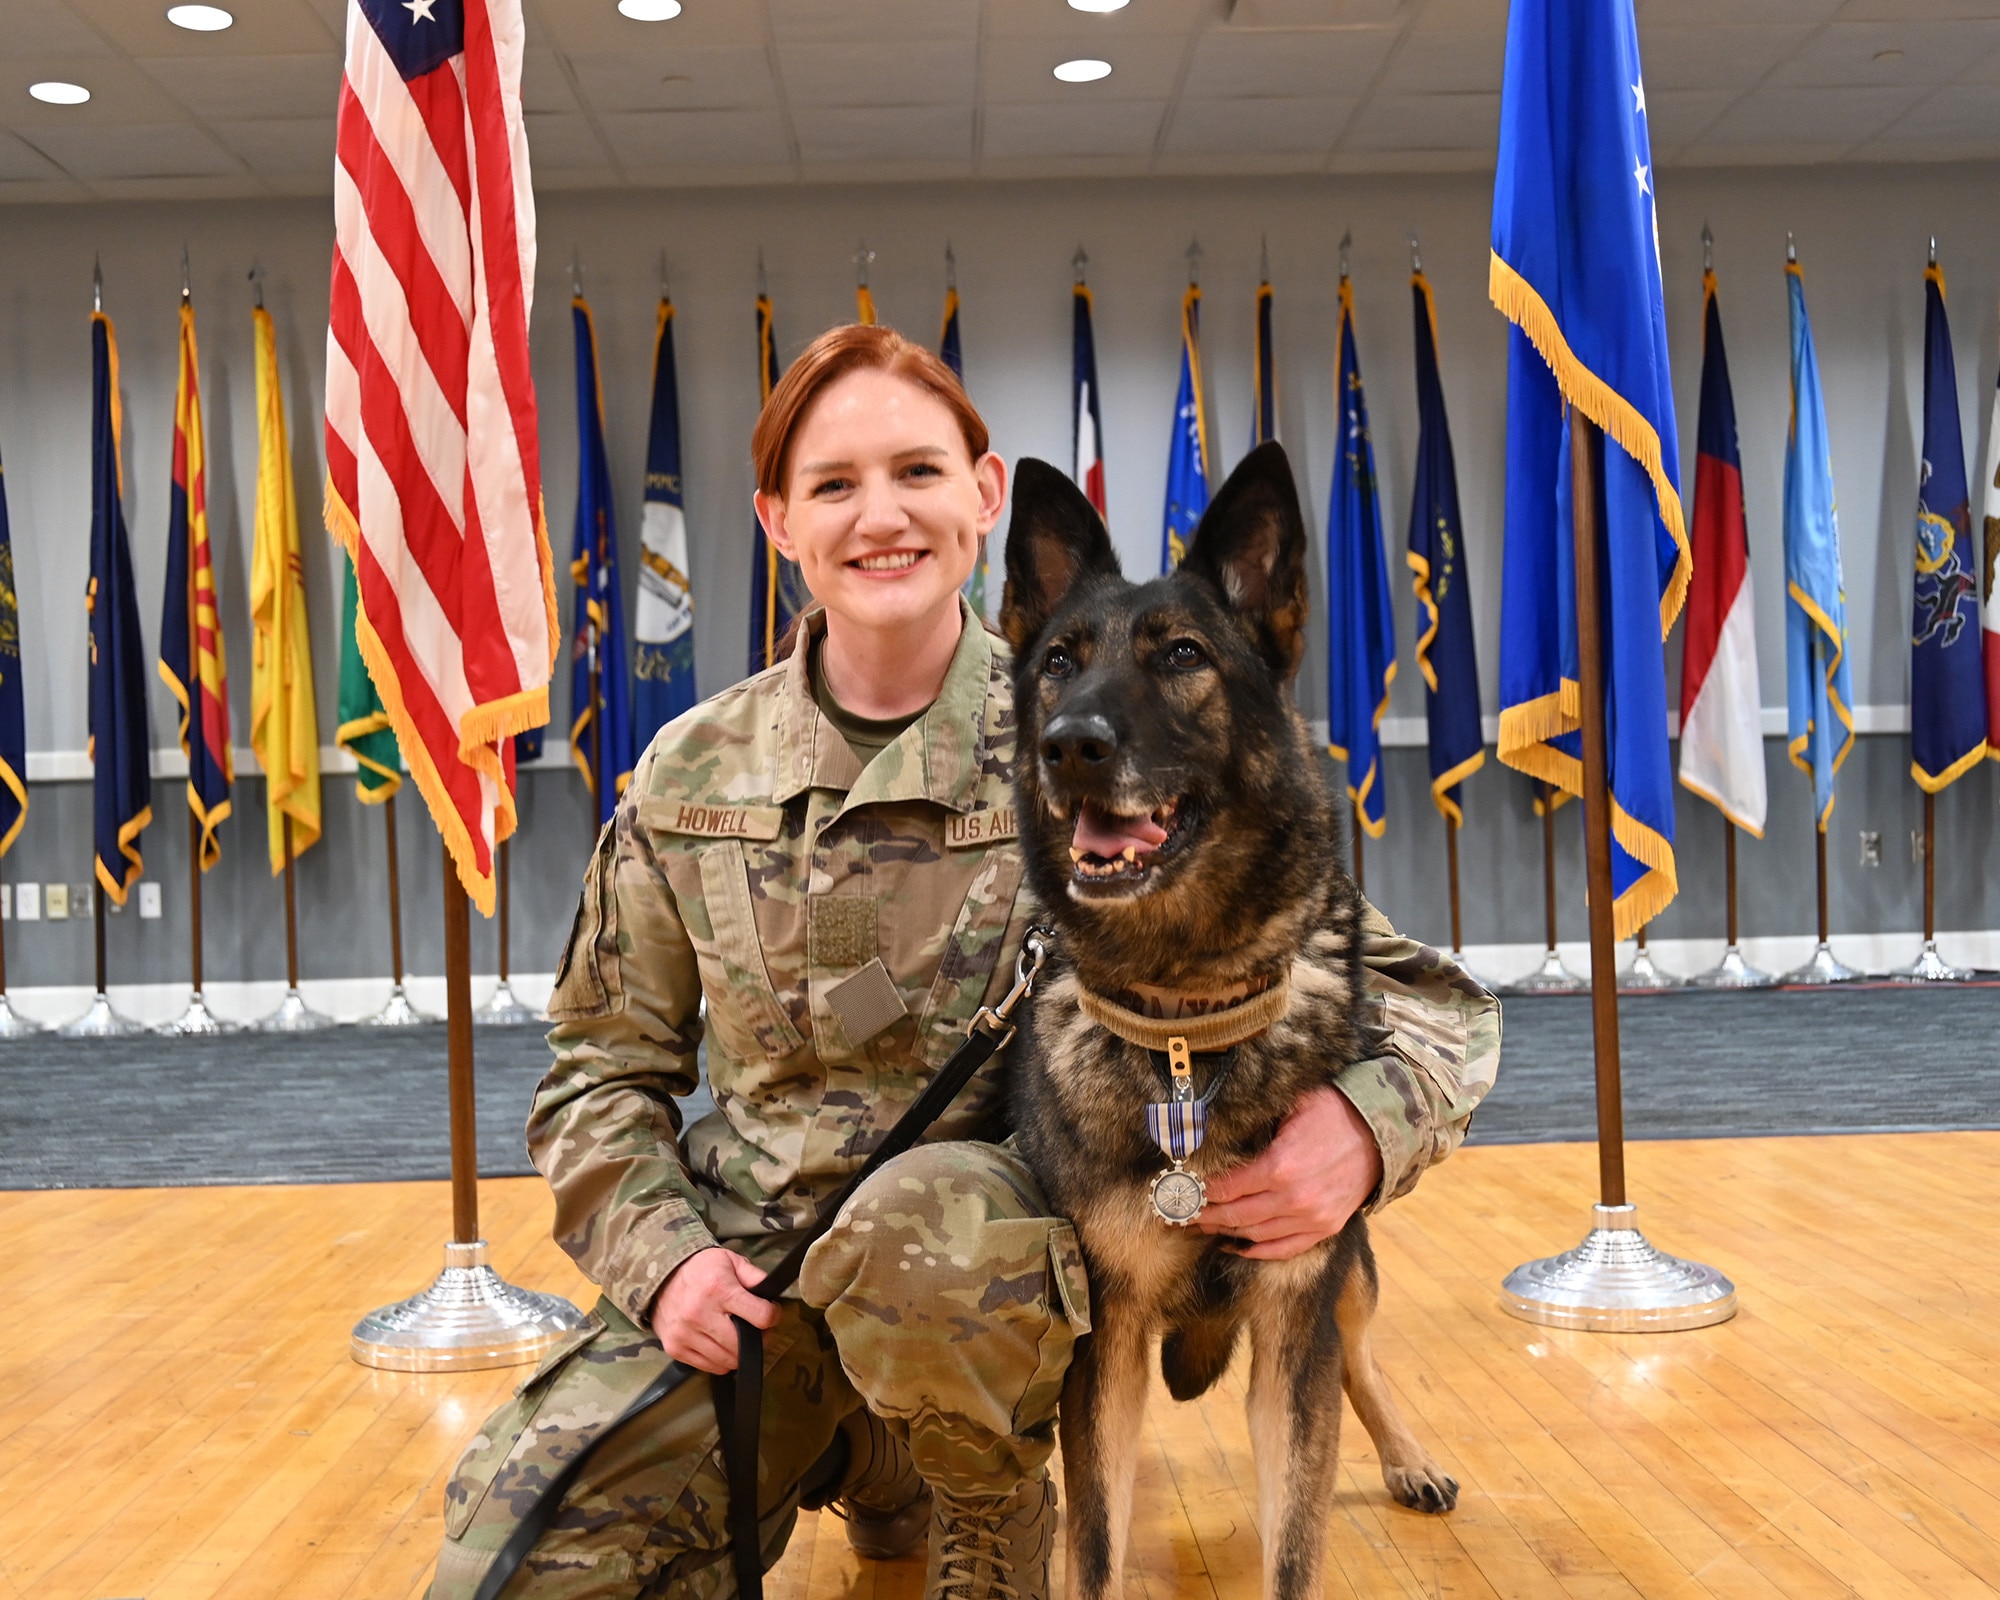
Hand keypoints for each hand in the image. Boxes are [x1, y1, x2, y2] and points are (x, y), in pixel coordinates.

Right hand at [649, 1247, 781, 1372]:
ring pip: (728, 1361)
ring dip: (739, 1352)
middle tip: (757, 1329)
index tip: (771, 1313)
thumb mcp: (730, 1261)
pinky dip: (721, 1359)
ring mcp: (686, 1334)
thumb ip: (755, 1276)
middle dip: (759, 1339)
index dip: (772, 1315)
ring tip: (738, 1335)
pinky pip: (710, 1367)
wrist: (662, 1275)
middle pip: (743, 1345)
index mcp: (718, 1289)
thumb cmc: (700, 1269)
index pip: (761, 1316)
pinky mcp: (675, 1348)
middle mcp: (700, 1314)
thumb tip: (772, 1292)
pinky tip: (720, 1342)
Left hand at [1193, 1086, 1383, 1259]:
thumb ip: (1257, 1121)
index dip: (1200, 1191)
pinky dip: (1257, 1251)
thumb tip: (1216, 1125)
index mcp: (1279, 1166)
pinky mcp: (1325, 1228)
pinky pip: (1284, 1248)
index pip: (1226, 1187)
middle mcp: (1293, 1199)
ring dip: (1225, 1231)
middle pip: (1235, 1215)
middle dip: (1204, 1215)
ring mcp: (1311, 1218)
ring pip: (1255, 1235)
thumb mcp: (1291, 1105)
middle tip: (1182, 1214)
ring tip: (1203, 1225)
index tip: (1181, 1191)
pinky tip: (1236, 1246)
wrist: (1381, 1132)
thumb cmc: (1333, 1111)